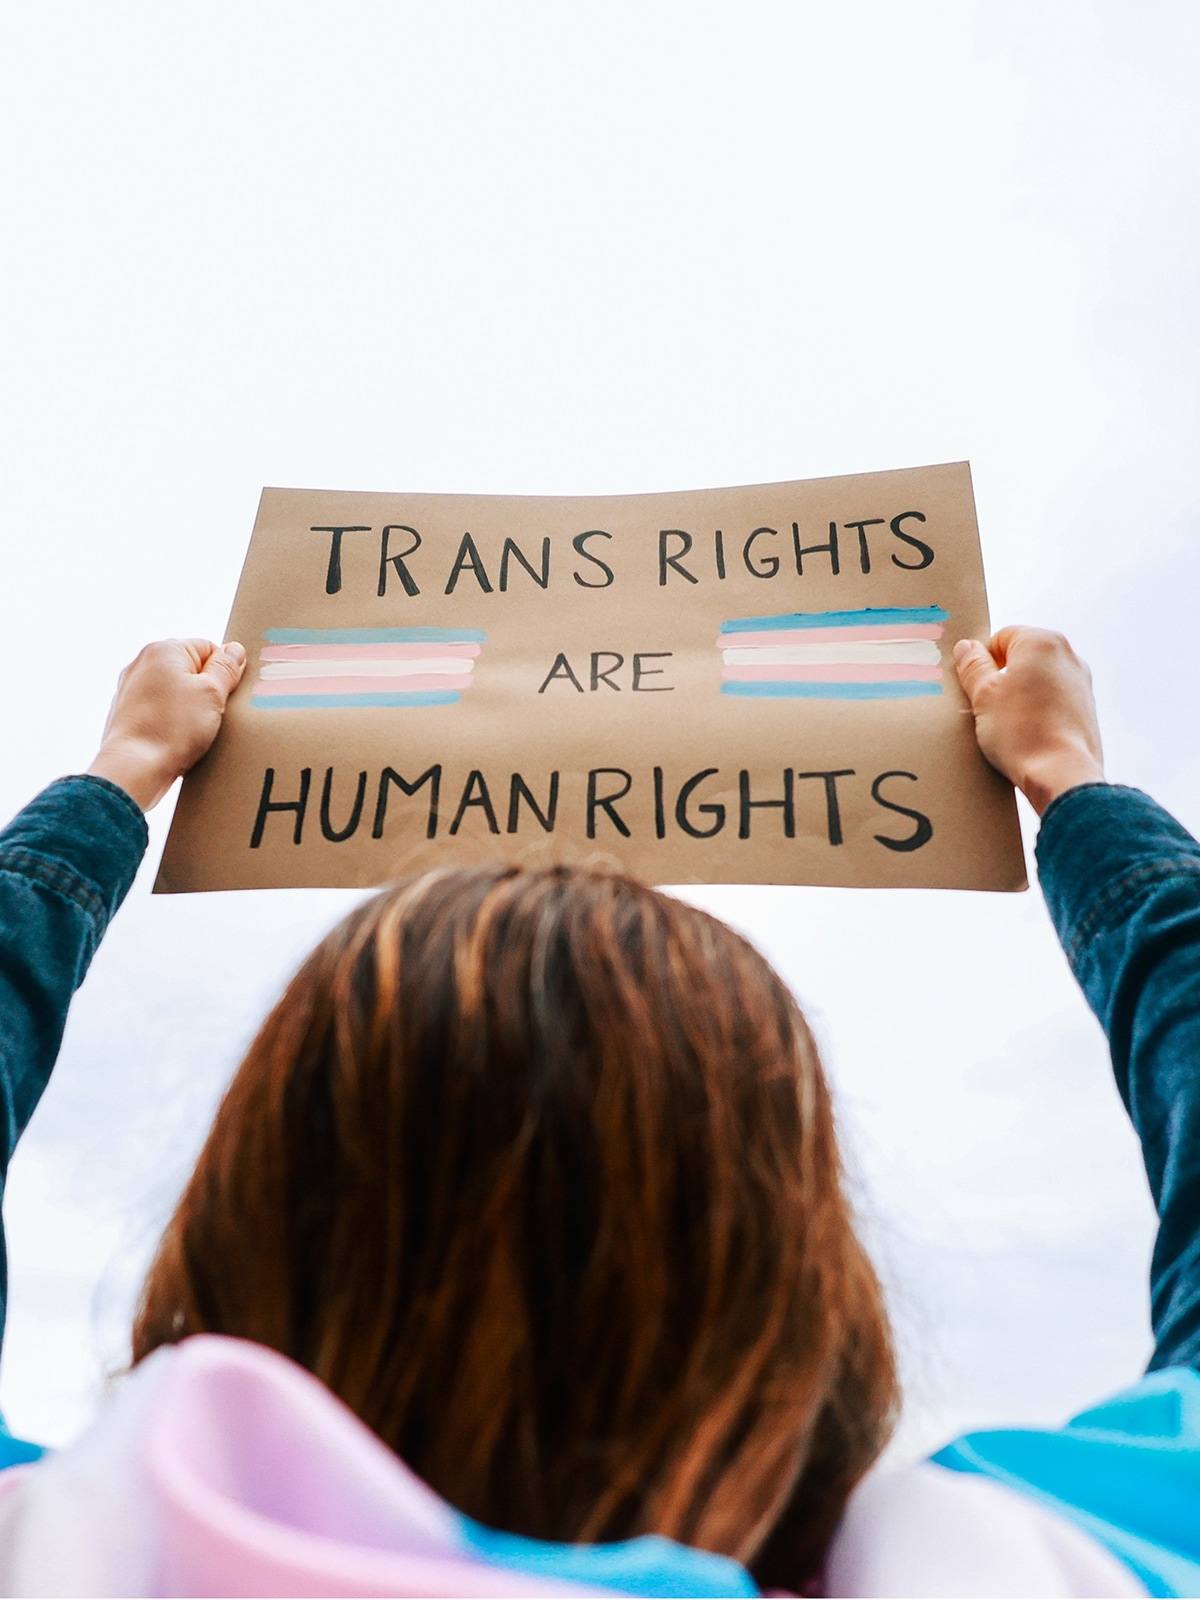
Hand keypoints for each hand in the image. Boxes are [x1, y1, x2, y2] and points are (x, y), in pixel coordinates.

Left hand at [87, 639, 246, 810]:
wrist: (133, 768)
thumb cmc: (172, 728)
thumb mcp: (212, 694)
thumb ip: (226, 668)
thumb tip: (234, 650)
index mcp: (164, 650)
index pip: (208, 648)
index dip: (223, 672)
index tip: (226, 695)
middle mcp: (143, 664)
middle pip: (191, 670)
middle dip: (208, 691)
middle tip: (214, 714)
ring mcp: (132, 689)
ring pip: (177, 692)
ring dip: (192, 709)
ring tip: (197, 731)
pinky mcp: (128, 713)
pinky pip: (162, 711)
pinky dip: (174, 722)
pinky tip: (179, 739)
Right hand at [953, 627, 1104, 815]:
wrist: (1062, 775)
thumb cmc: (1021, 732)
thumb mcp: (983, 696)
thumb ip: (973, 666)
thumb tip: (966, 647)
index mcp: (1042, 642)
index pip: (1001, 638)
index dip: (982, 660)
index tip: (973, 685)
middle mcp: (1068, 655)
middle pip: (1022, 658)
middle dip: (1001, 678)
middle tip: (984, 706)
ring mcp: (1081, 682)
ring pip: (1037, 680)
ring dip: (1018, 695)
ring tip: (1004, 725)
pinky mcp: (1087, 708)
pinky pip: (1053, 700)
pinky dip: (1037, 710)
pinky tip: (1025, 734)